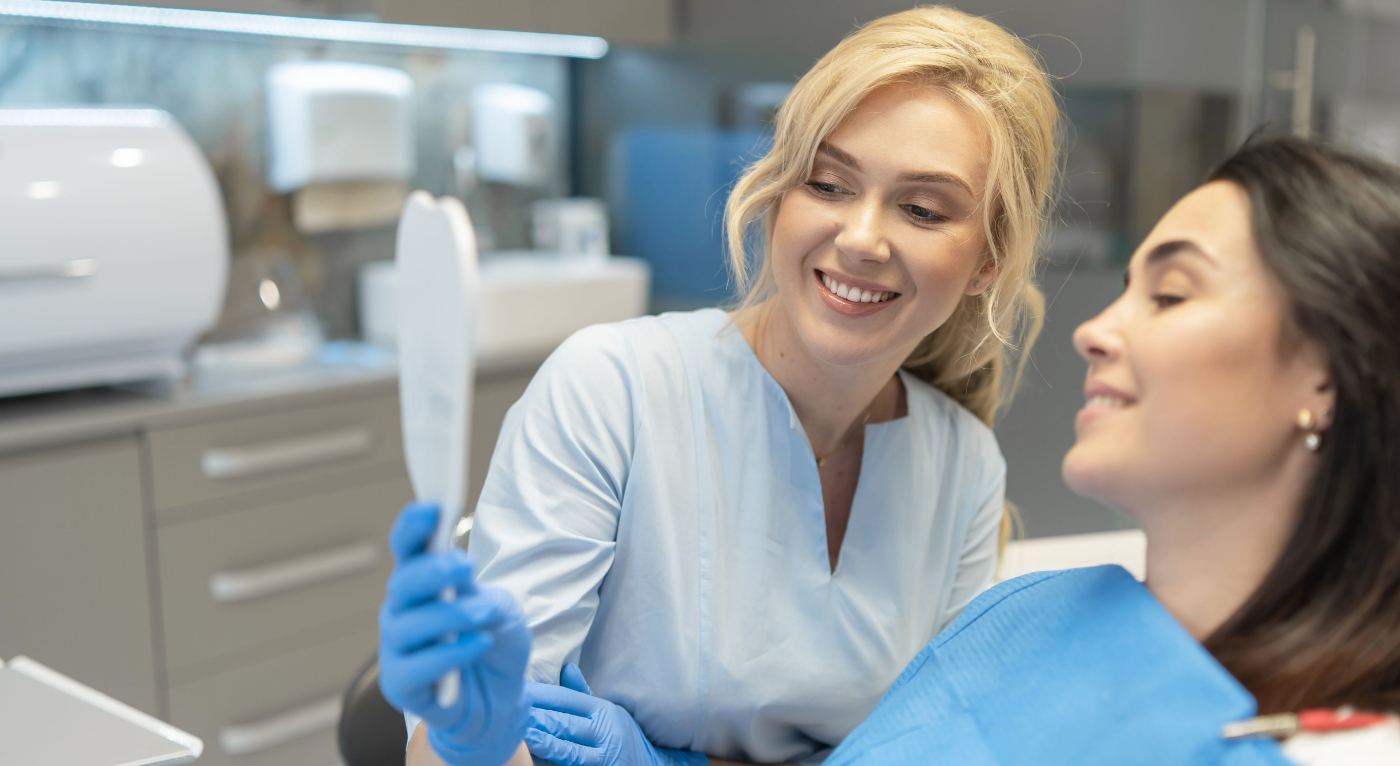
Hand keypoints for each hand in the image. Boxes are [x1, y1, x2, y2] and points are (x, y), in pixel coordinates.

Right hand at [378, 502, 530, 765]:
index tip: (432, 509)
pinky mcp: (402, 684)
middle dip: (432, 570)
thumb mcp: (497, 607)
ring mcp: (398, 648)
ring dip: (449, 615)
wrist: (499, 698)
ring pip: (408, 625)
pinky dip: (451, 654)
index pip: (408, 548)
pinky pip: (418, 667)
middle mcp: (402, 610)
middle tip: (465, 565)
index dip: (413, 527)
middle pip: (403, 583)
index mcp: (422, 582)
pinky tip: (480, 643)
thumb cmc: (493, 642)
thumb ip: (475, 589)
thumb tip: (456, 568)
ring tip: (484, 615)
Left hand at [524, 664, 708, 765]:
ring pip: (569, 748)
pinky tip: (538, 760)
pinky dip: (557, 762)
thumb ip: (583, 694)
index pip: (567, 699)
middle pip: (565, 721)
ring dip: (545, 742)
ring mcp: (603, 755)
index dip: (541, 694)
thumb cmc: (623, 737)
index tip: (518, 689)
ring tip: (522, 735)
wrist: (654, 764)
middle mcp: (603, 730)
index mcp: (601, 710)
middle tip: (512, 709)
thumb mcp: (607, 712)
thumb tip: (566, 668)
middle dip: (538, 716)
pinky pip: (575, 765)